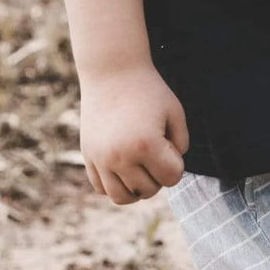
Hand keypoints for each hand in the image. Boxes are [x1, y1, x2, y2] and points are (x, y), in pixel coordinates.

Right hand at [79, 62, 189, 204]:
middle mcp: (120, 156)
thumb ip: (181, 145)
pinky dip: (116, 184)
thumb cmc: (148, 90)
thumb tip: (169, 173)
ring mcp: (101, 158)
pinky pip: (102, 188)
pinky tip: (124, 166)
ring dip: (137, 187)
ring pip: (123, 197)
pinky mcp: (88, 156)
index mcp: (146, 145)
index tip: (169, 141)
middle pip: (148, 190)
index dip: (176, 161)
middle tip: (156, 150)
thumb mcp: (175, 113)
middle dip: (158, 174)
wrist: (112, 71)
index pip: (172, 178)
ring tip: (142, 166)